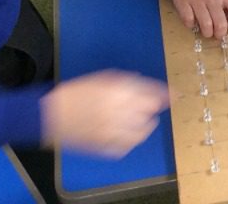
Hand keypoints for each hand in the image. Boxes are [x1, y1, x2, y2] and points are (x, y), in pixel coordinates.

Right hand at [41, 70, 169, 157]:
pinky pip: (125, 147)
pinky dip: (131, 141)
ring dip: (146, 125)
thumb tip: (147, 87)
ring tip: (145, 121)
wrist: (52, 113)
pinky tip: (129, 134)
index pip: (150, 93)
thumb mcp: (103, 79)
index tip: (175, 94)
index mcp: (117, 91)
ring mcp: (111, 131)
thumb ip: (127, 82)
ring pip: (140, 132)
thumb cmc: (77, 92)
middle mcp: (117, 111)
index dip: (165, 93)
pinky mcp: (103, 146)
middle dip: (153, 107)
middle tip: (153, 106)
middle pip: (148, 111)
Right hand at [170, 0, 227, 38]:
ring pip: (205, 26)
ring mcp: (197, 1)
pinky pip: (188, 21)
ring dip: (207, 32)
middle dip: (220, 34)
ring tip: (207, 30)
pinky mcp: (183, 3)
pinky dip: (191, 24)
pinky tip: (193, 20)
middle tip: (217, 33)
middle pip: (221, 25)